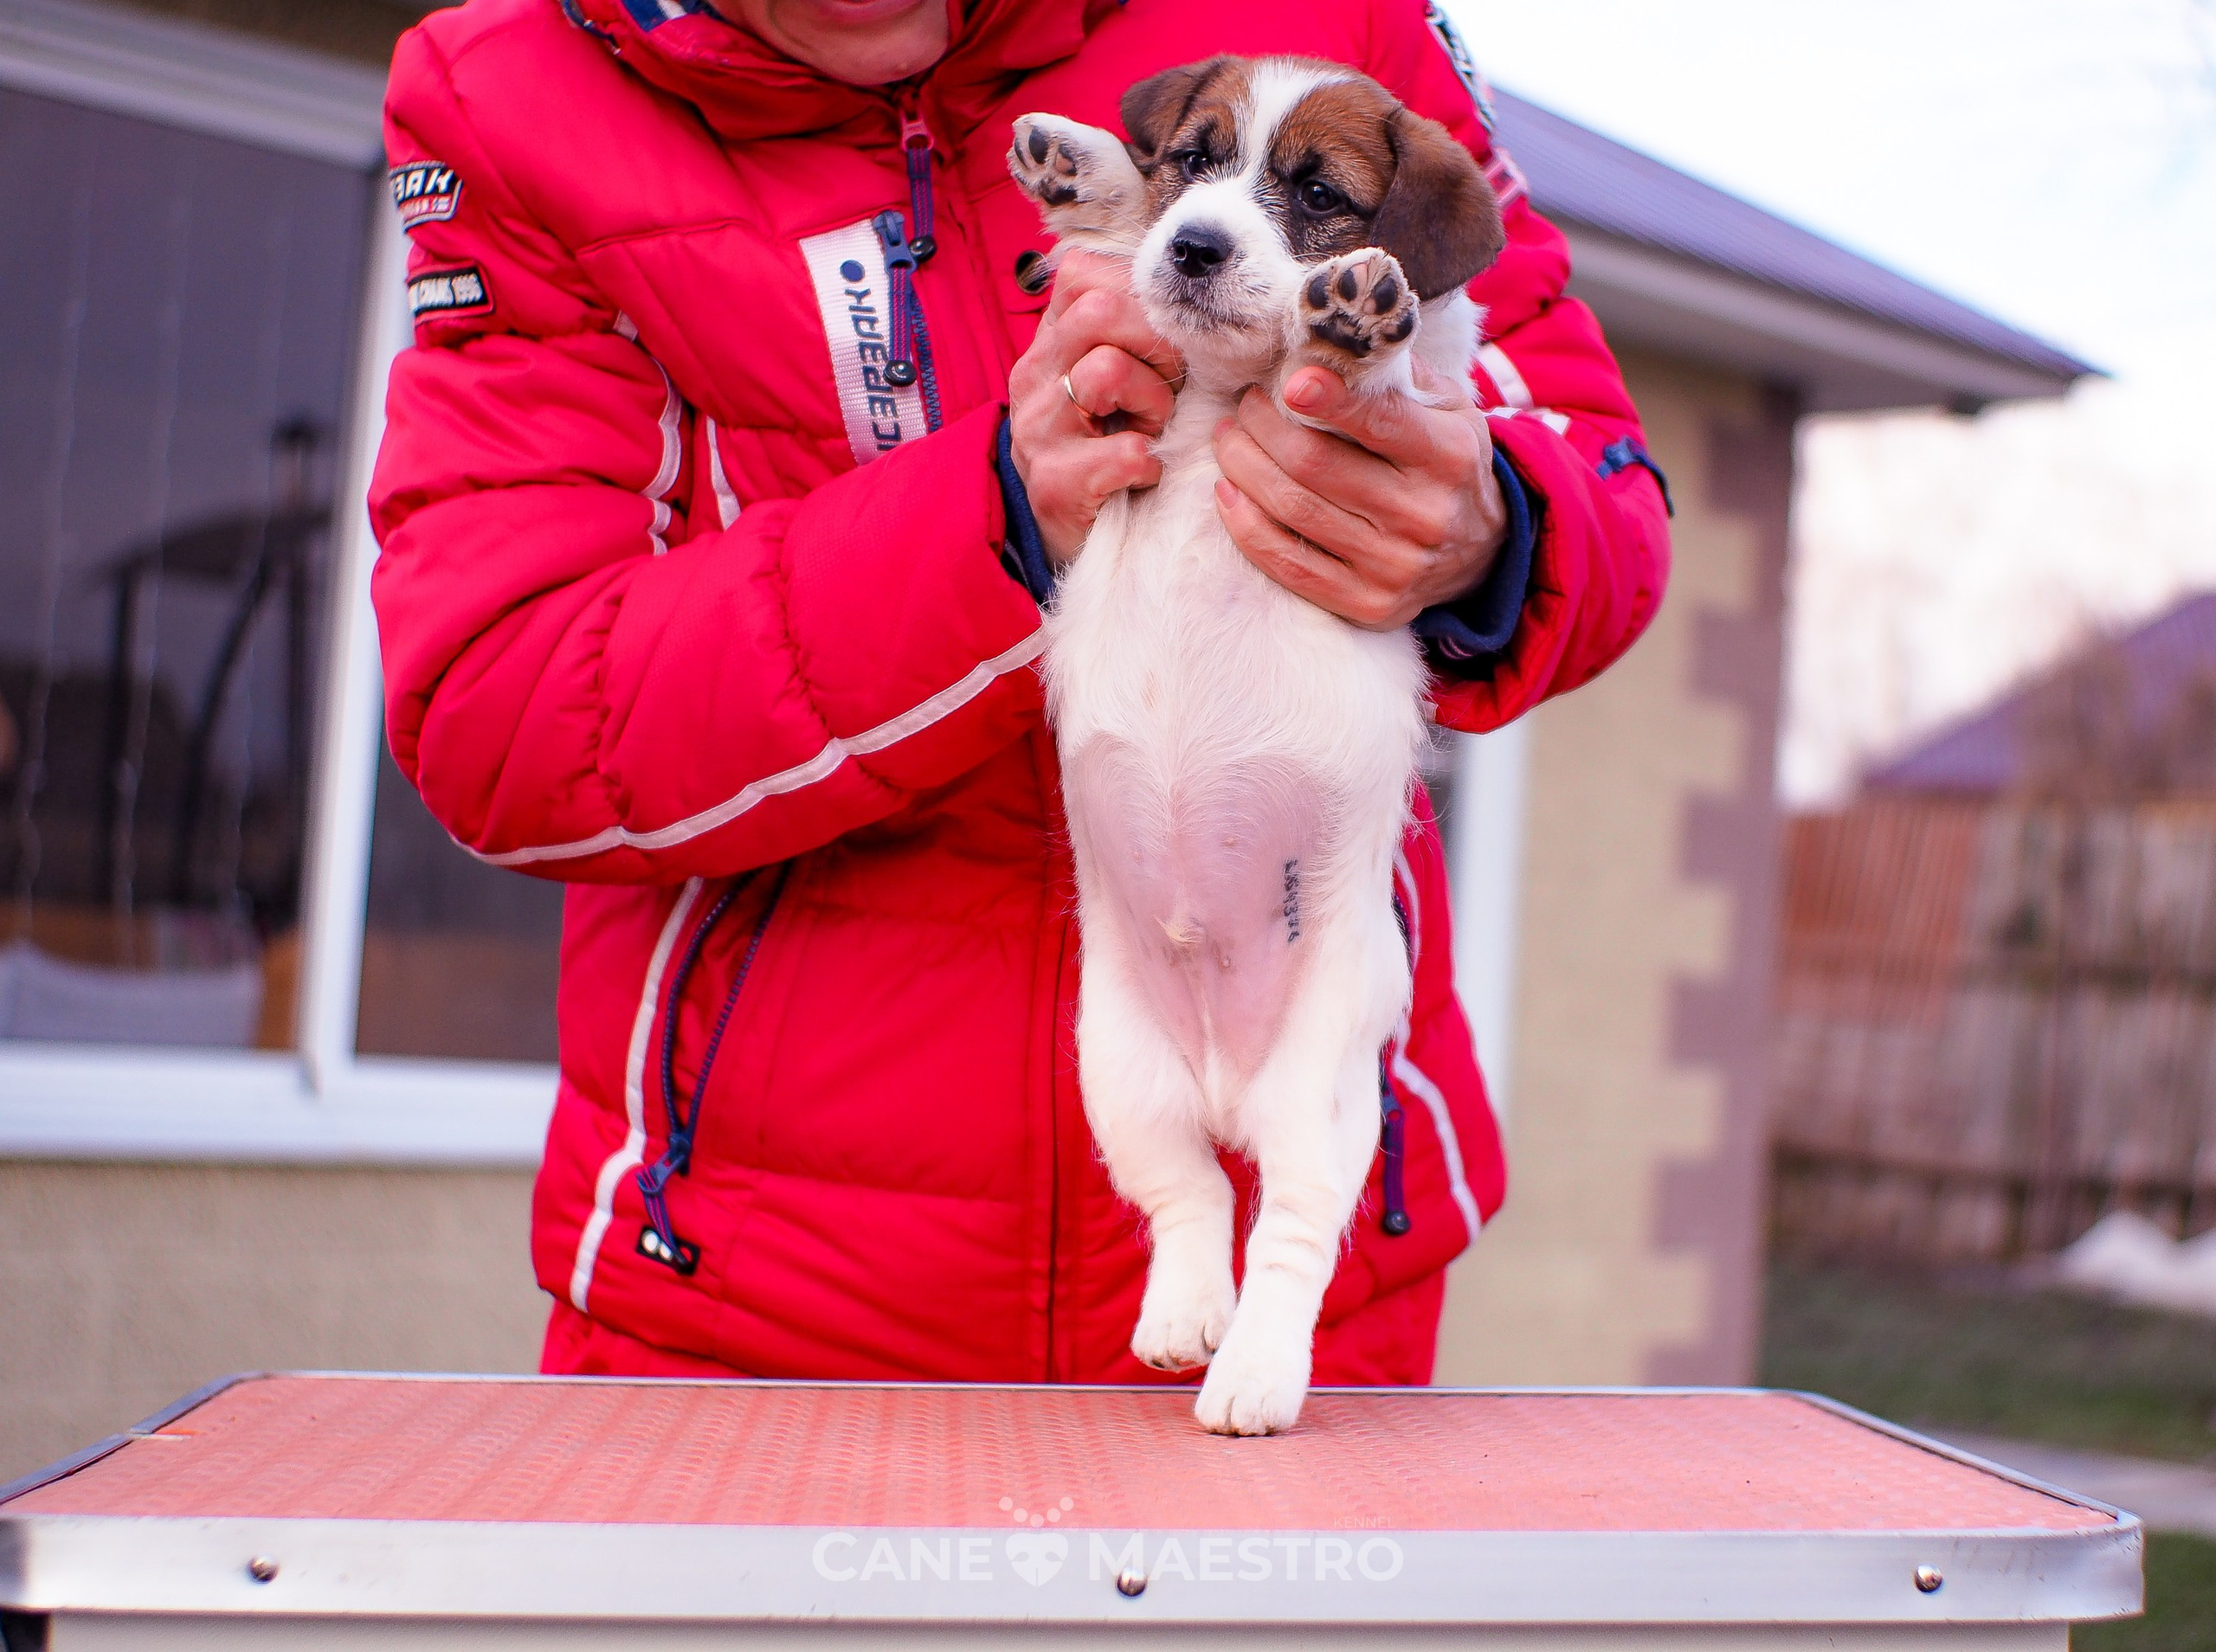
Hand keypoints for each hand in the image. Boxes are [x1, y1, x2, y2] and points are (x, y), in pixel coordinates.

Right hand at [1008, 251, 1185, 562]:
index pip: (1083, 273)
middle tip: (1167, 387)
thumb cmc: (1110, 447)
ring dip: (1153, 404)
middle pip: (1099, 311)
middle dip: (1155, 345)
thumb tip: (1192, 301)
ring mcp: (1036, 430)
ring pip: (1107, 371)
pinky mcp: (1052, 483)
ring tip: (1150, 430)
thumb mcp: (1115, 380)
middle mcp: (1033, 377)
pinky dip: (1149, 463)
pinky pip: (1124, 451)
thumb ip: (1133, 334)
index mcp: (1049, 343)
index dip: (1137, 297)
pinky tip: (1143, 474)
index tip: (1156, 341)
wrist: (1073, 537)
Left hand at [1212, 359, 1507, 629]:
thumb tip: (1324, 346)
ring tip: (1228, 440)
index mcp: (1449, 455)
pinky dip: (1247, 526)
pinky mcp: (1369, 604)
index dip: (1328, 401)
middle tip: (1243, 406)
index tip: (1288, 382)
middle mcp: (1426, 515)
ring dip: (1244, 469)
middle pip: (1315, 466)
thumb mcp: (1447, 409)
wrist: (1482, 550)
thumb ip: (1395, 377)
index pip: (1379, 422)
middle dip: (1262, 428)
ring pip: (1294, 511)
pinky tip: (1228, 494)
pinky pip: (1290, 566)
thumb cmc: (1447, 462)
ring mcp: (1396, 566)